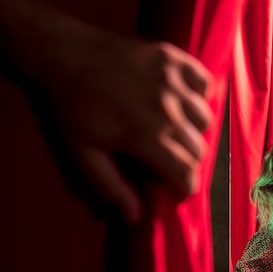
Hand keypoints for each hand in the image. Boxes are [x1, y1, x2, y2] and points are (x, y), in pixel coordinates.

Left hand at [46, 34, 213, 222]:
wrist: (67, 55)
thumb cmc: (74, 107)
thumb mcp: (84, 153)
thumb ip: (112, 186)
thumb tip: (135, 216)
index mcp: (145, 136)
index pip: (186, 173)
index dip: (186, 188)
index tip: (179, 189)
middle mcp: (166, 110)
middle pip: (199, 149)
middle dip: (188, 162)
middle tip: (170, 160)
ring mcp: (173, 82)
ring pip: (205, 119)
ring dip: (195, 131)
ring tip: (177, 131)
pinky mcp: (174, 59)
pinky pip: (205, 84)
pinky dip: (200, 96)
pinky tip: (184, 102)